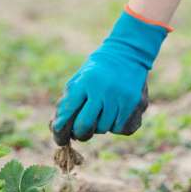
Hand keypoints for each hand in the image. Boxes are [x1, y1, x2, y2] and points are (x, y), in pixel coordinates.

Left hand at [52, 9, 168, 145]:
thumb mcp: (78, 80)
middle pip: (85, 125)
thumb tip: (57, 128)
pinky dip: (115, 125)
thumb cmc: (96, 71)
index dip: (61, 129)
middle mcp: (102, 89)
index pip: (68, 112)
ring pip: (104, 128)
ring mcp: (120, 96)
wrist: (127, 53)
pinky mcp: (134, 102)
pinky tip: (115, 113)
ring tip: (101, 113)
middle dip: (80, 133)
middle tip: (79, 133)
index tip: (59, 138)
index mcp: (84, 82)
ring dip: (99, 126)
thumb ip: (68, 103)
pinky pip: (120, 128)